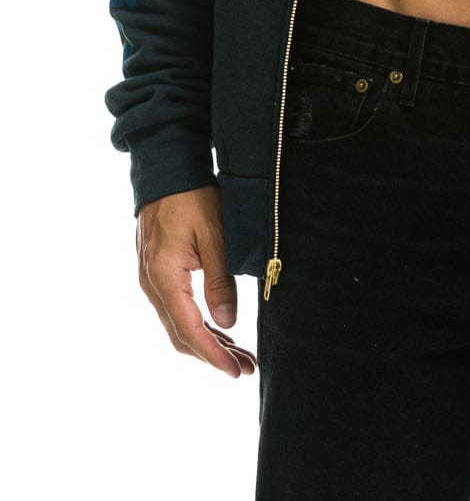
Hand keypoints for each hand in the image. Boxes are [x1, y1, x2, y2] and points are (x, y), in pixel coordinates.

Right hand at [136, 185, 256, 377]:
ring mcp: (151, 280)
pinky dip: (198, 323)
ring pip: (178, 324)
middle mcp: (152, 285)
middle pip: (181, 335)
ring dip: (207, 341)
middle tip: (245, 366)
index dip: (213, 355)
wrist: (165, 170)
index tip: (235, 371)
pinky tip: (220, 328)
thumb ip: (220, 280)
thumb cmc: (192, 196)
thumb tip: (229, 322)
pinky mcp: (156, 273)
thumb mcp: (214, 234)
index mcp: (165, 277)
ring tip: (239, 354)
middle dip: (214, 354)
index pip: (189, 330)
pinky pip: (175, 309)